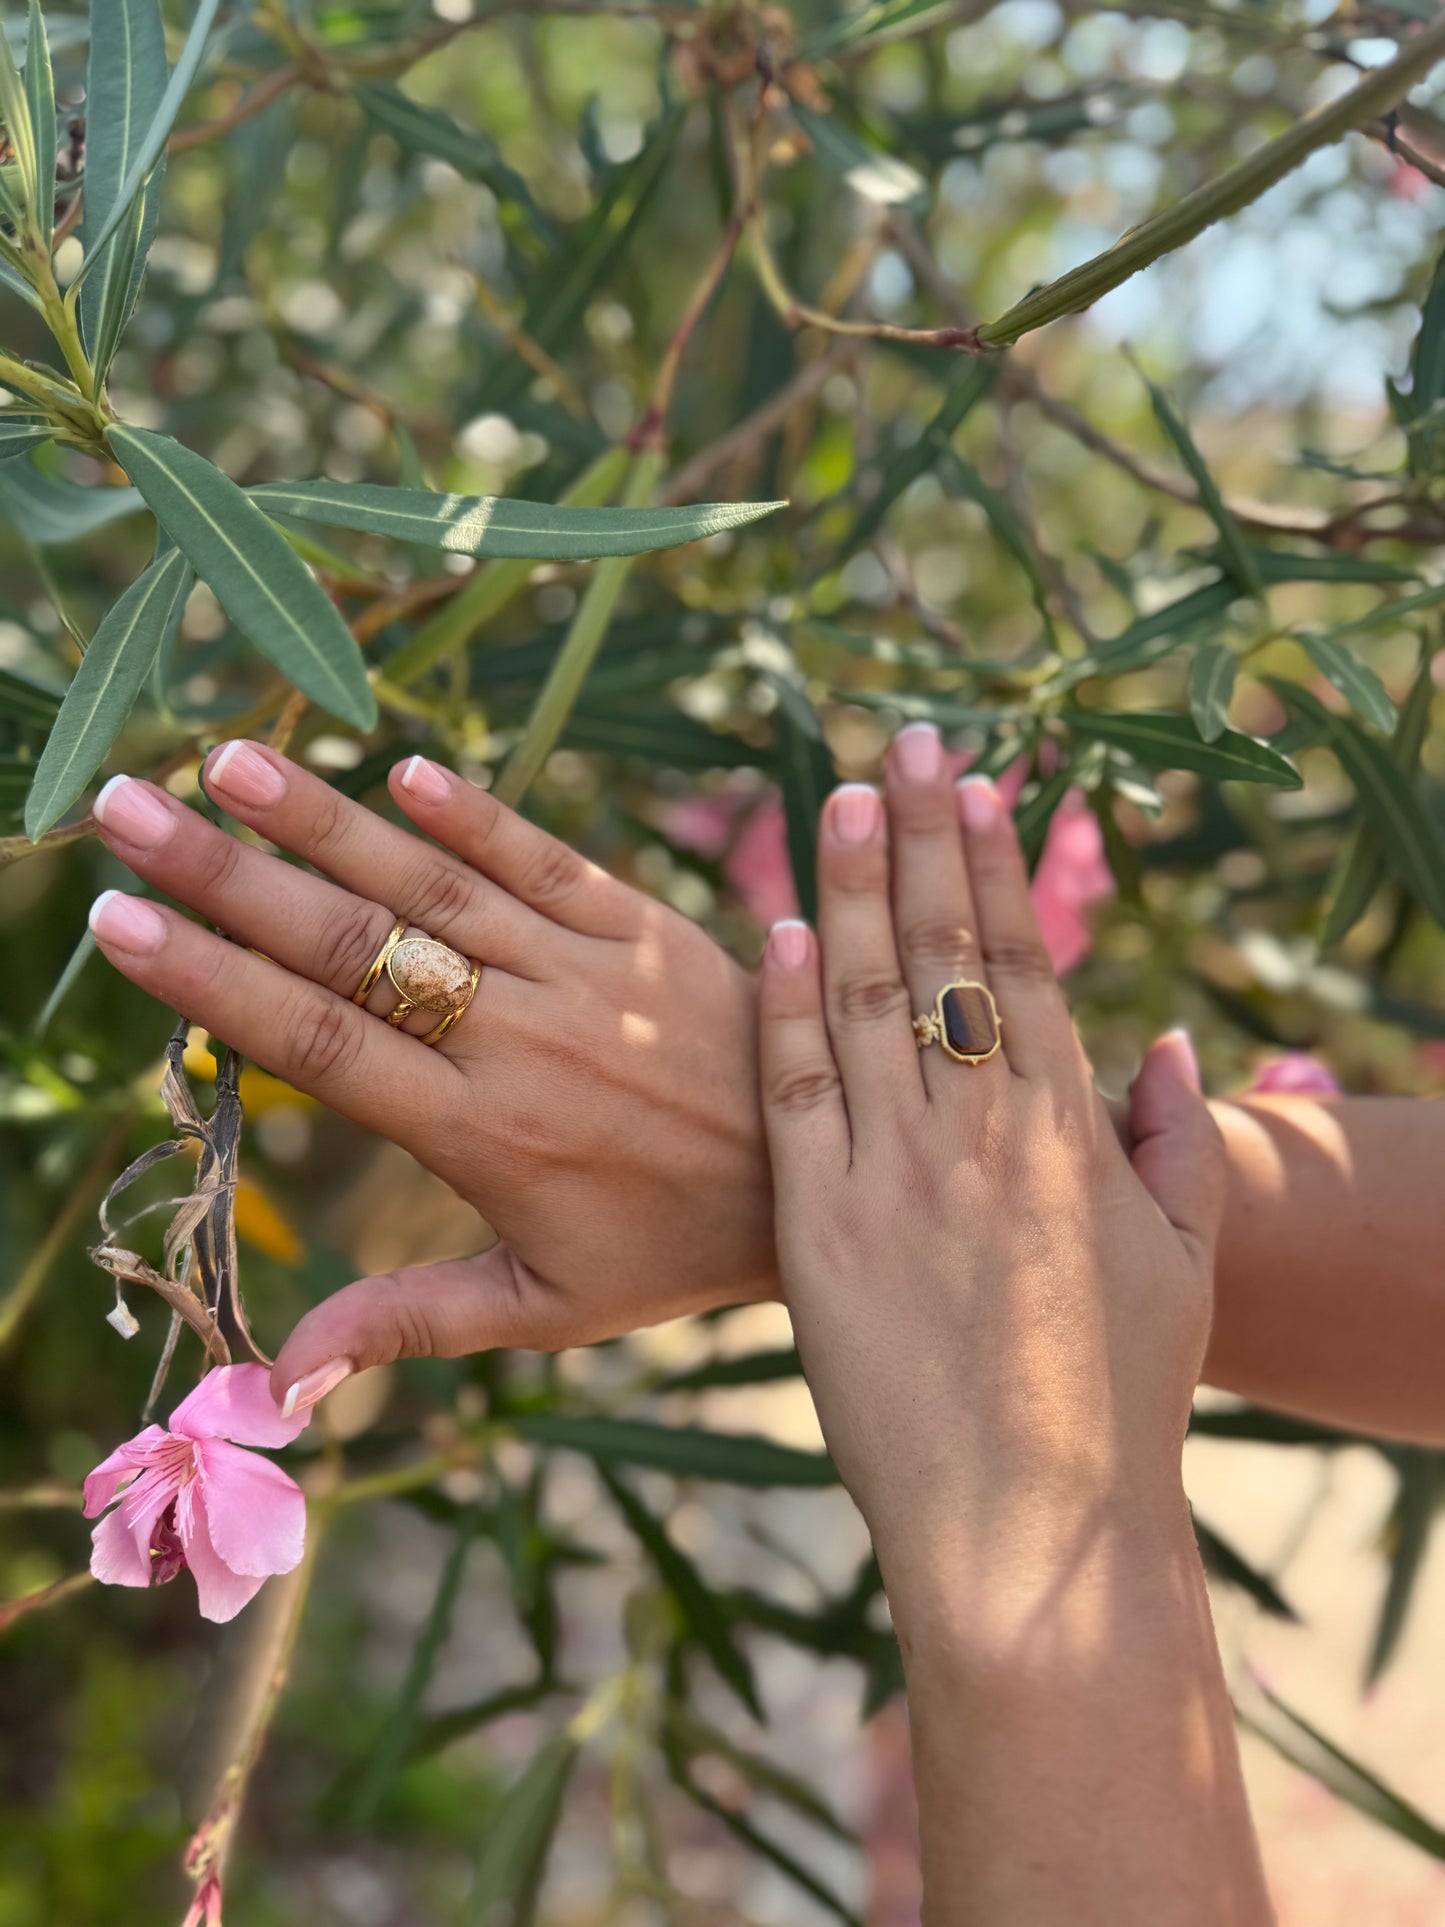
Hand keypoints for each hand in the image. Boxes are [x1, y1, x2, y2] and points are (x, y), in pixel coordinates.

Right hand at [89, 742, 776, 1409]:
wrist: (829, 1182)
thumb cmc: (672, 1250)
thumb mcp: (544, 1310)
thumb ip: (409, 1323)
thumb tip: (280, 1382)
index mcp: (481, 1134)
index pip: (319, 1043)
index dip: (212, 981)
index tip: (118, 922)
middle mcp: (523, 1041)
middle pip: (352, 947)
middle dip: (228, 873)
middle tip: (127, 807)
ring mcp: (587, 975)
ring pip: (435, 887)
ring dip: (326, 816)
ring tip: (226, 757)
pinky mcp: (646, 928)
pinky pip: (549, 859)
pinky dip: (477, 815)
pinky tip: (401, 764)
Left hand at [755, 742, 1269, 1925]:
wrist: (1034, 1529)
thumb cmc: (1115, 1403)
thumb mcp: (1180, 1264)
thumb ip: (1175, 1143)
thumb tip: (1160, 1037)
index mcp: (1072, 1132)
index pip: (1024, 967)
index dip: (993, 868)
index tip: (975, 787)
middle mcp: (986, 1131)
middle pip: (944, 955)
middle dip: (921, 838)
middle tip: (900, 741)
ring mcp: (900, 1175)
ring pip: (867, 1000)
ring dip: (850, 890)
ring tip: (836, 796)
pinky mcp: (824, 1229)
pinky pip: (798, 1094)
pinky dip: (783, 1008)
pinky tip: (772, 929)